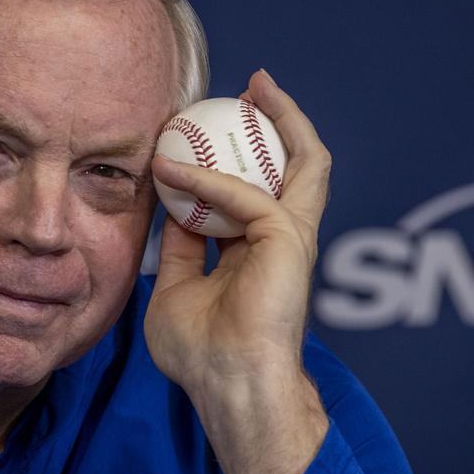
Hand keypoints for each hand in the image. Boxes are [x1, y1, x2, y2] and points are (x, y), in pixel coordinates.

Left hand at [145, 70, 329, 473]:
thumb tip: (169, 206)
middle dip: (278, 123)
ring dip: (283, 120)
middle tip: (252, 89)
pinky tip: (170, 168)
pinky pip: (245, 195)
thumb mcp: (177, 288)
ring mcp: (291, 239)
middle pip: (292, 166)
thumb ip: (180, 247)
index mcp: (257, 251)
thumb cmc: (199, 352)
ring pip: (304, 162)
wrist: (225, 386)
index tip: (202, 130)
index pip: (252, 189)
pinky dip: (206, 179)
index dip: (231, 157)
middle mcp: (281, 239)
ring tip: (259, 87)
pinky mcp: (288, 242)